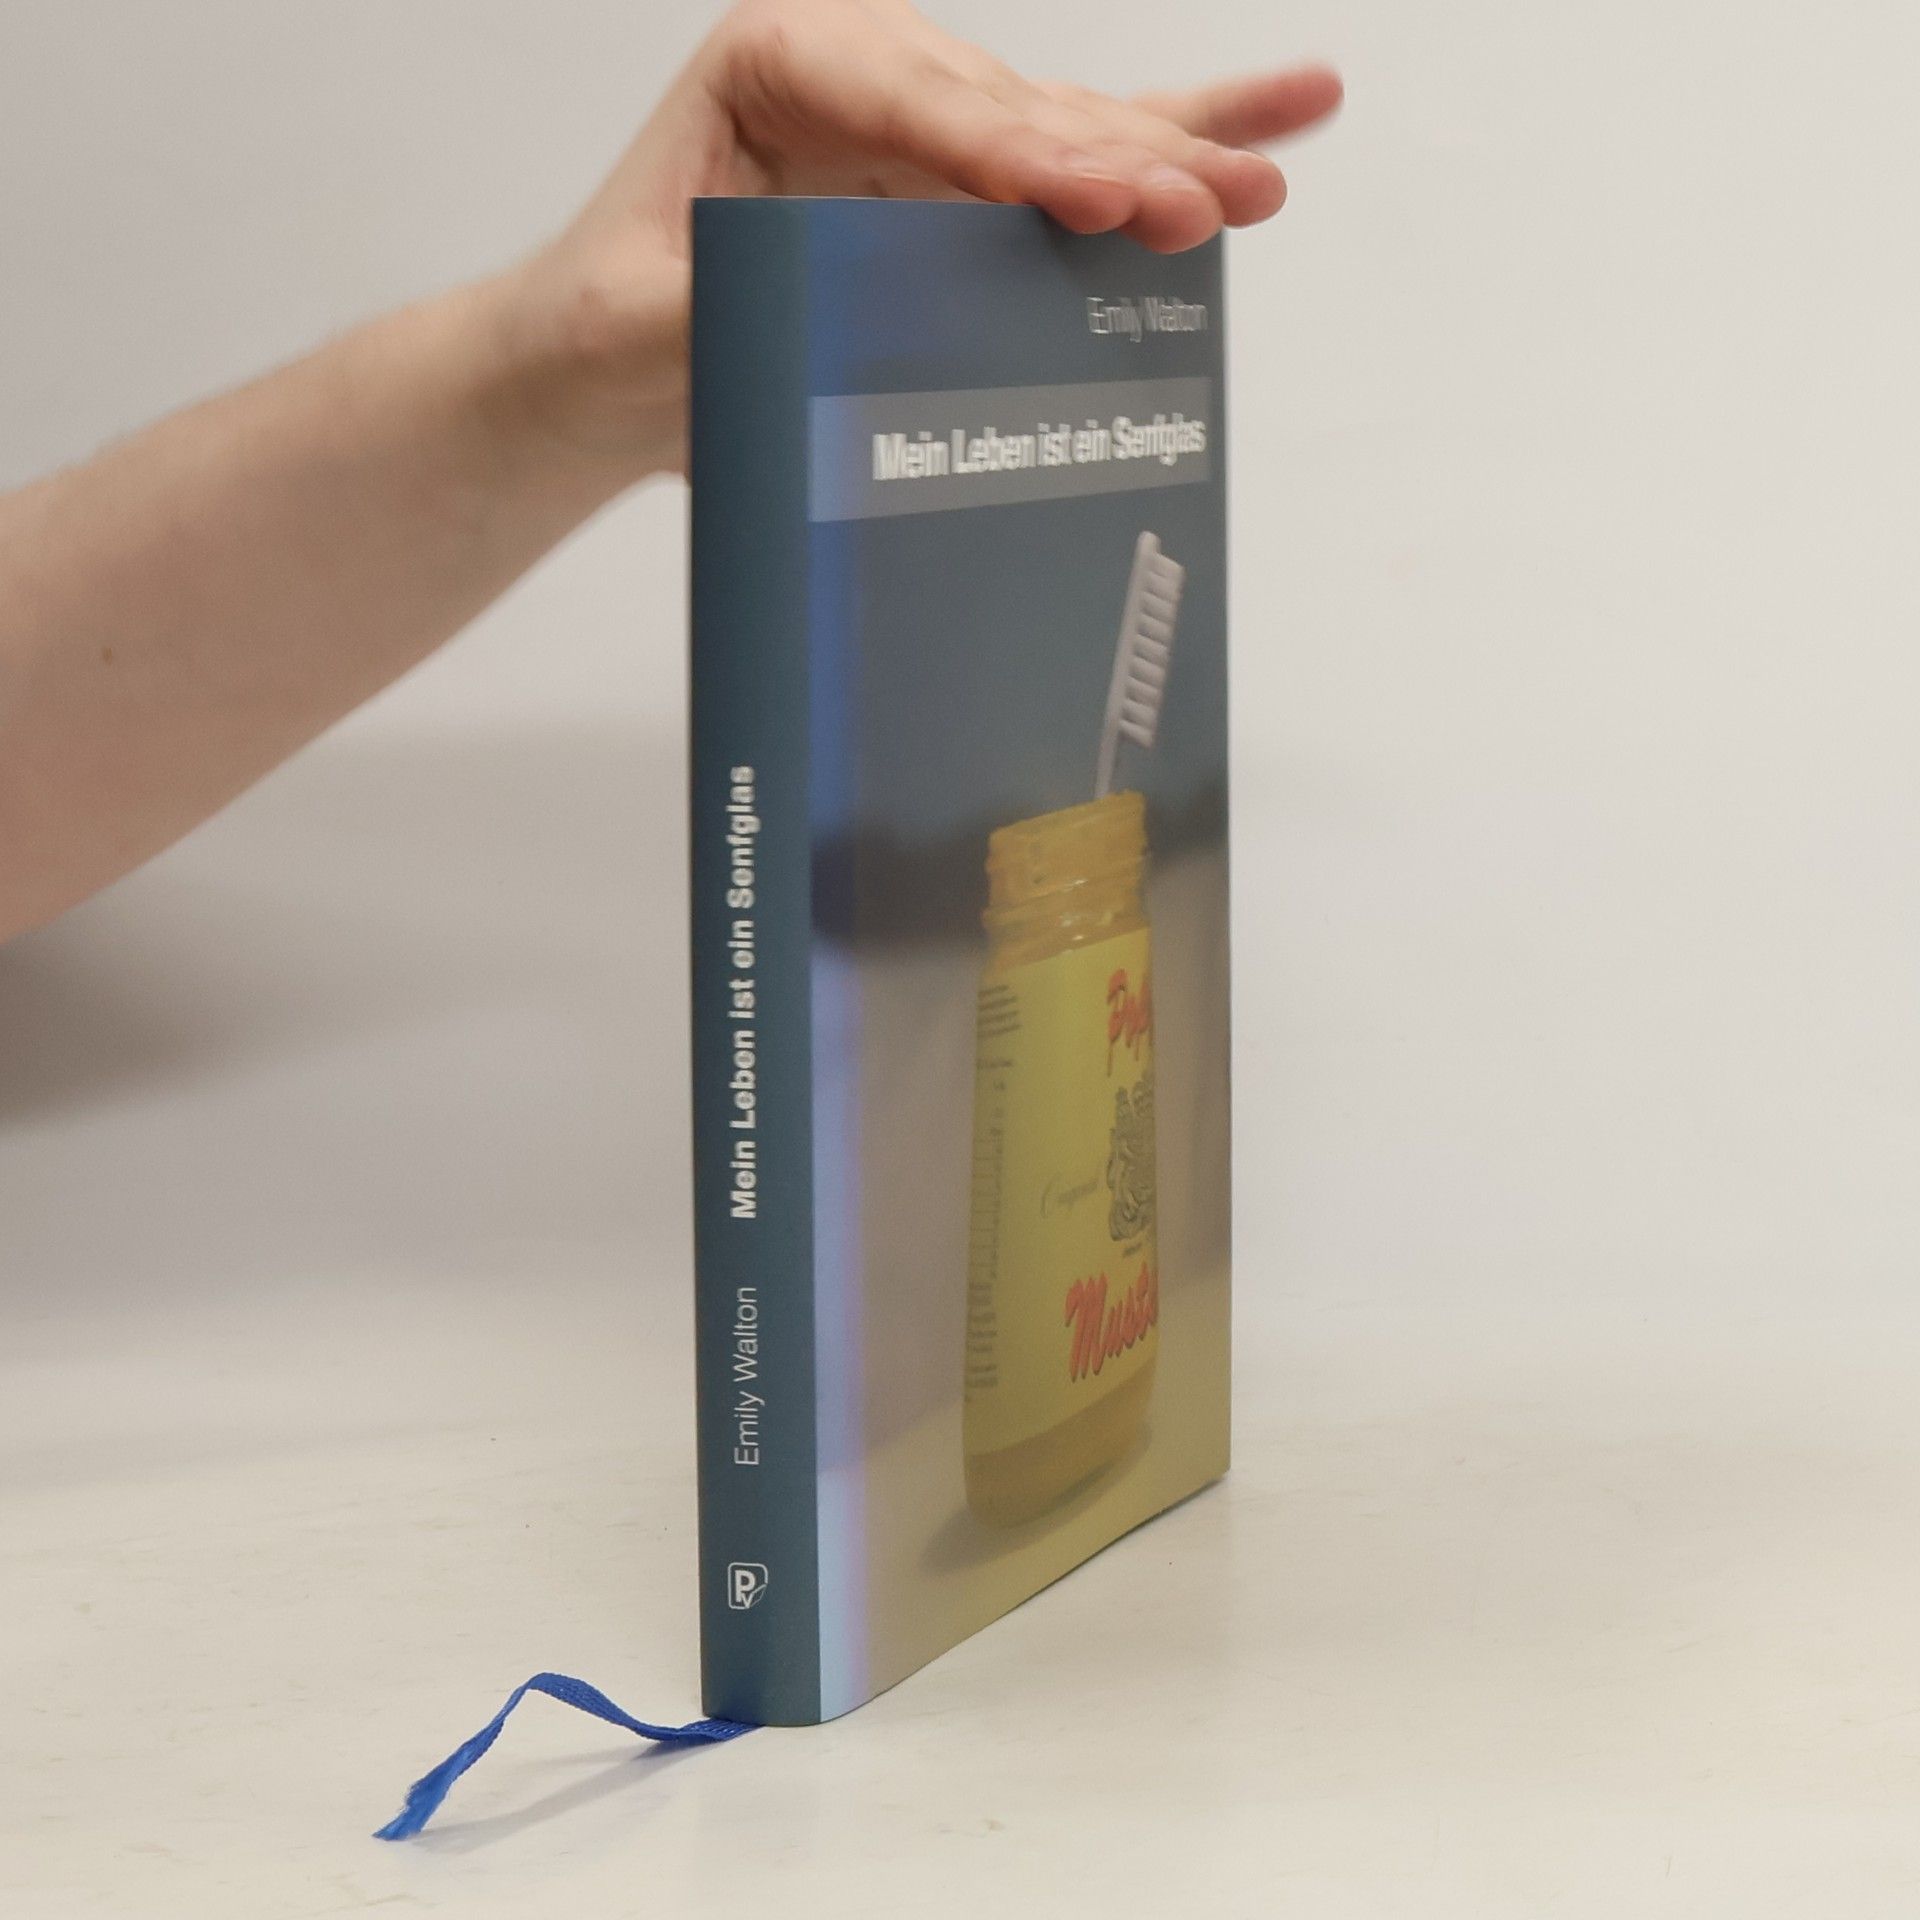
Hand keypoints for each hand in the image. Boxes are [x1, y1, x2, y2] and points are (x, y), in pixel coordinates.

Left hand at [496, 0, 1341, 475]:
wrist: (605, 358)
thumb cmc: (612, 320)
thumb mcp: (642, 316)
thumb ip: (731, 299)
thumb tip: (834, 313)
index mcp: (777, 60)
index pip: (916, 106)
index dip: (1013, 156)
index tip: (1095, 200)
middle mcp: (864, 70)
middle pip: (1013, 113)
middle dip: (1112, 163)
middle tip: (1203, 206)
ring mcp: (925, 122)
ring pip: (1067, 130)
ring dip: (1171, 157)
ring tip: (1265, 179)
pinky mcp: (961, 184)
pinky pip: (1082, 152)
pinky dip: (1179, 136)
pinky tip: (1289, 112)